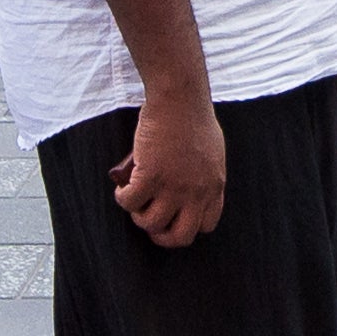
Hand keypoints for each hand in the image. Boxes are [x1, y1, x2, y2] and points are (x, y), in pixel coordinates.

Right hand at [110, 87, 225, 248]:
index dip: (185, 225)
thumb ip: (204, 177)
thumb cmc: (194, 118)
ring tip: (133, 198)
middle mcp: (196, 192)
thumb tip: (189, 191)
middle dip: (161, 235)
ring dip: (137, 215)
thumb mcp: (212, 154)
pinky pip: (129, 202)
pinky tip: (122, 188)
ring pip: (150, 223)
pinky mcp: (150, 175)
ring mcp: (173, 186)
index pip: (205, 226)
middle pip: (180, 237)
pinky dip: (122, 198)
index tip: (173, 217)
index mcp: (214, 186)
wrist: (180, 99)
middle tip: (148, 220)